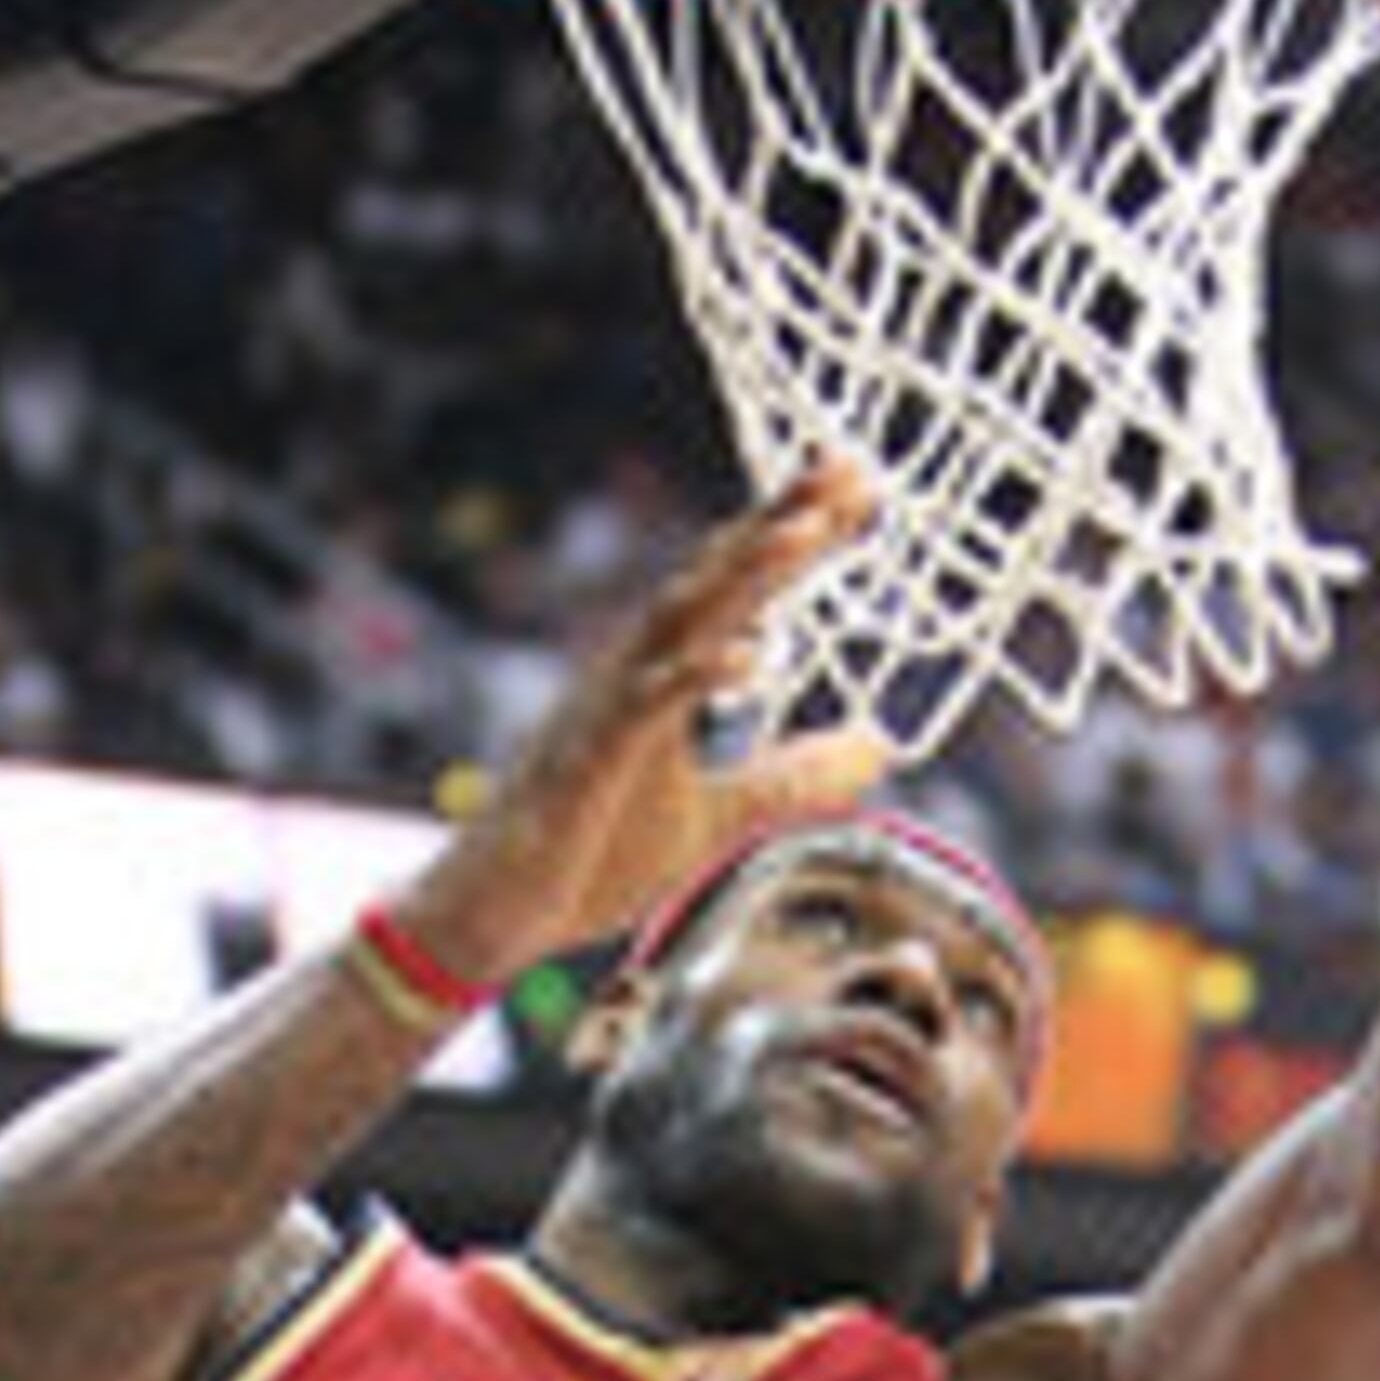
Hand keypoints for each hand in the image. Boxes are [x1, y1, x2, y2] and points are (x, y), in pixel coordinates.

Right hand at [393, 462, 896, 989]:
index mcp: (667, 672)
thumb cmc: (593, 856)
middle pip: (716, 577)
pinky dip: (694, 678)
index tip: (862, 486)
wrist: (499, 913)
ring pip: (679, 622)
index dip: (798, 533)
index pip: (742, 587)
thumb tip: (880, 746)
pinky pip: (644, 708)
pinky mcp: (587, 761)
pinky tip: (746, 657)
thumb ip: (793, 776)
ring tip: (803, 531)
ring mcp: (608, 709)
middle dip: (779, 520)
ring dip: (741, 574)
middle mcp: (636, 670)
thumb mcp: (720, 817)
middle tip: (845, 467)